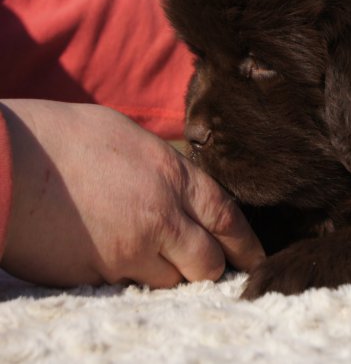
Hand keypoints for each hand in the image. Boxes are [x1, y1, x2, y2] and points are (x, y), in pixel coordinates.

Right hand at [0, 99, 265, 287]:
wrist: (5, 162)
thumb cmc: (59, 138)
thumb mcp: (127, 136)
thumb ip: (164, 166)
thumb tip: (182, 183)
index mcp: (173, 175)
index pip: (228, 216)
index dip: (246, 243)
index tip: (254, 259)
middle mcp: (162, 214)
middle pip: (208, 262)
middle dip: (210, 269)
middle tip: (208, 270)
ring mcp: (132, 248)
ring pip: (170, 280)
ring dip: (166, 274)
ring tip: (145, 254)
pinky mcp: (100, 273)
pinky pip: (128, 286)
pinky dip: (128, 279)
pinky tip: (110, 256)